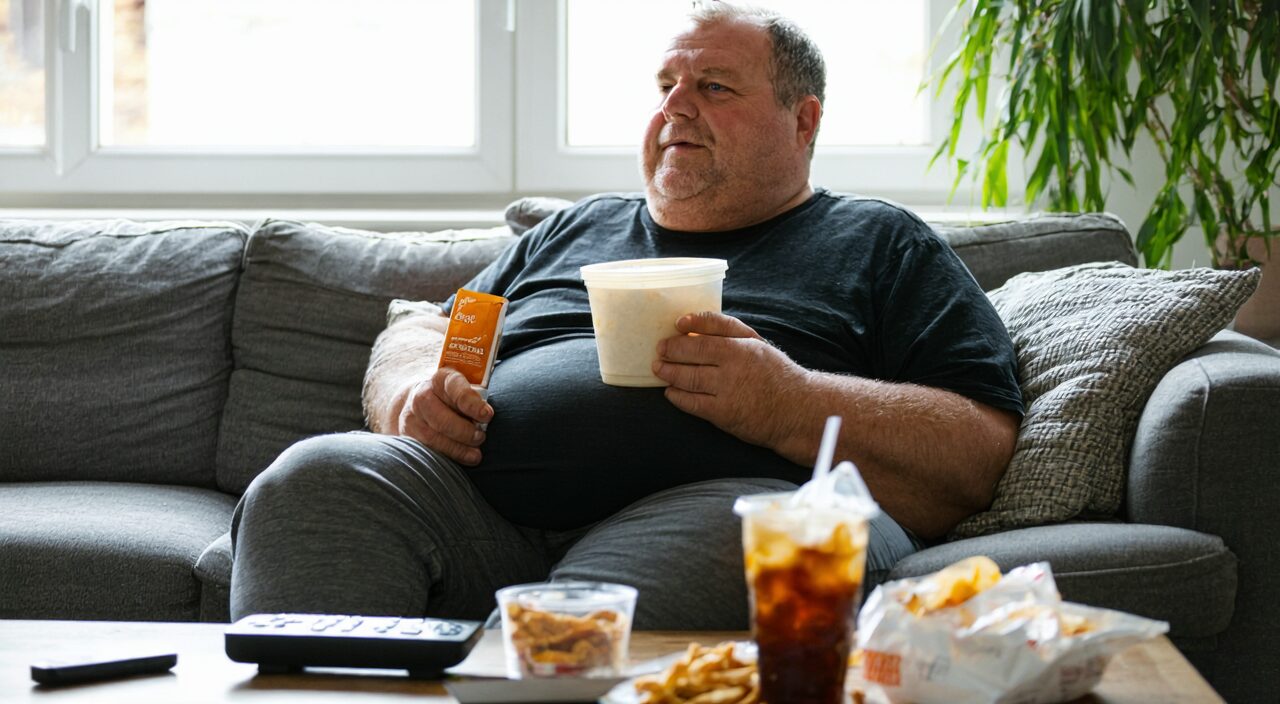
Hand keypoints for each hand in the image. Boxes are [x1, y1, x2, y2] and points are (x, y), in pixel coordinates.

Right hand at [395, 367, 493, 465]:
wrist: (419, 399)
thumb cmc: (451, 396)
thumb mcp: (463, 388)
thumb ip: (475, 398)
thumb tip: (487, 417)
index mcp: (441, 379)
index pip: (455, 387)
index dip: (471, 403)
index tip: (487, 415)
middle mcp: (422, 395)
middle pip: (443, 419)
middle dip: (465, 432)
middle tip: (481, 438)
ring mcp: (411, 416)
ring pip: (433, 437)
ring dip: (458, 449)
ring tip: (476, 455)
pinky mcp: (408, 435)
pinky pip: (427, 449)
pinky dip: (447, 457)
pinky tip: (462, 459)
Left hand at [652, 312, 809, 450]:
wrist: (795, 409)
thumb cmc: (773, 372)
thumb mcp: (755, 342)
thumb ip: (725, 328)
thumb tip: (689, 322)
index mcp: (743, 347)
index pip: (707, 334)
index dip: (686, 330)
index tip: (674, 327)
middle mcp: (735, 367)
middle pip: (693, 354)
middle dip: (671, 352)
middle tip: (659, 351)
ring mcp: (728, 391)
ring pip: (689, 378)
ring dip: (669, 373)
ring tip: (660, 369)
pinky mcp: (723, 414)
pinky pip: (692, 403)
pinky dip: (677, 396)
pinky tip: (671, 392)